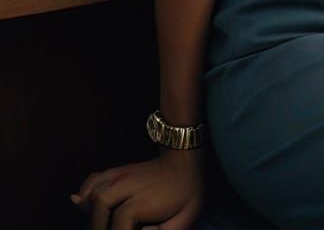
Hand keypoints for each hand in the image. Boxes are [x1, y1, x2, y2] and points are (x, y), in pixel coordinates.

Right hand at [70, 147, 203, 228]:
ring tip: (94, 227)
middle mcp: (130, 183)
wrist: (186, 158)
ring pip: (96, 189)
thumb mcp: (186, 215)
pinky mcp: (119, 171)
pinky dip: (86, 191)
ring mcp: (122, 174)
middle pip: (103, 201)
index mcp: (147, 197)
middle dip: (98, 225)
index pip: (123, 219)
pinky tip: (81, 203)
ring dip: (89, 211)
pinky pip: (96, 178)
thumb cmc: (187, 191)